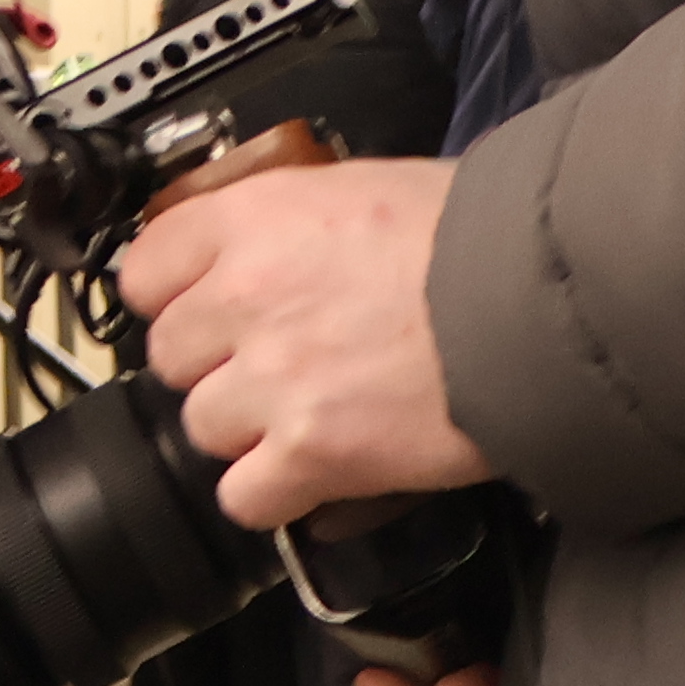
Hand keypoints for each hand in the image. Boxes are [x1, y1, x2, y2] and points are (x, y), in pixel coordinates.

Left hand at [116, 139, 488, 527]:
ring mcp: (272, 378)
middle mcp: (245, 296)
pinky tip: (315, 470)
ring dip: (249, 430)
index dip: (176, 299)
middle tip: (277, 364)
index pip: (145, 272)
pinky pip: (244, 497)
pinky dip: (275, 494)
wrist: (539, 301)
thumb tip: (274, 245)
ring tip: (310, 414)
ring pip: (204, 428)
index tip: (205, 312)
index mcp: (253, 220)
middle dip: (218, 365)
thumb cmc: (477, 239)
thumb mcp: (367, 188)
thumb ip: (294, 223)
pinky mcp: (310, 451)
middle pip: (171, 357)